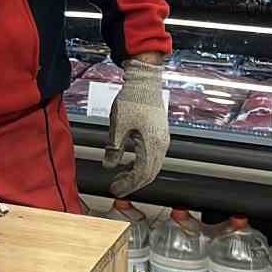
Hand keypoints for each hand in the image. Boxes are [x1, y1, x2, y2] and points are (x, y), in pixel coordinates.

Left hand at [104, 58, 167, 196]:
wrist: (145, 82)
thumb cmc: (132, 100)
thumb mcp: (118, 125)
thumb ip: (114, 148)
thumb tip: (109, 165)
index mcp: (153, 144)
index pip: (142, 173)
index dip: (128, 184)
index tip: (115, 190)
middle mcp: (162, 144)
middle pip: (149, 173)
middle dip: (132, 183)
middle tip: (116, 188)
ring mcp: (162, 140)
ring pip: (152, 166)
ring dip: (136, 174)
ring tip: (120, 178)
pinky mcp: (159, 135)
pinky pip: (152, 156)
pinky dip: (140, 164)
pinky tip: (128, 164)